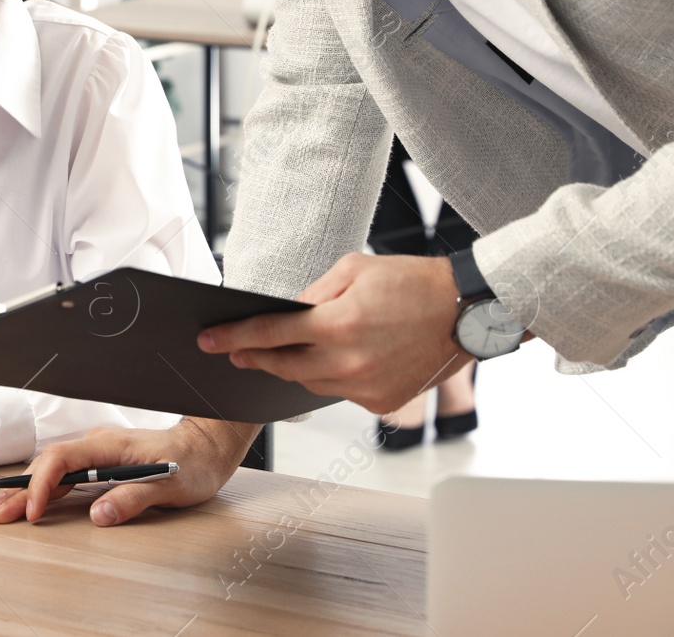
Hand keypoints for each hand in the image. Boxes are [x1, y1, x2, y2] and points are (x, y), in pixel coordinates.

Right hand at [0, 417, 256, 525]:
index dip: (42, 485)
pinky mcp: (101, 464)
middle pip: (49, 465)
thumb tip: (99, 514)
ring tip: (1, 509)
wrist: (207, 445)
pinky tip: (30, 500)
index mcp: (109, 445)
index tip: (33, 512)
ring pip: (54, 470)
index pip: (62, 459)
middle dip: (21, 490)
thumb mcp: (170, 486)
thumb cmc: (192, 463)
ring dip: (28, 490)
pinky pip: (66, 474)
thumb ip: (134, 498)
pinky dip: (45, 489)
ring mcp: (97, 453)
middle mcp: (98, 444)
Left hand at [197, 252, 469, 413]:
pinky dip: (330, 378)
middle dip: (254, 357)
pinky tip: (334, 360)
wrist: (467, 312)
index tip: (207, 340)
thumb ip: (312, 293)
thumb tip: (283, 313)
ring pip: (309, 383)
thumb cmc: (411, 282)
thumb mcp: (353, 269)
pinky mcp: (382, 403)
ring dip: (293, 367)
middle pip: (283, 366)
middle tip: (234, 351)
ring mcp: (367, 388)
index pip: (270, 333)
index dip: (234, 337)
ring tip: (283, 351)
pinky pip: (339, 393)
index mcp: (338, 324)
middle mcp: (350, 362)